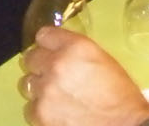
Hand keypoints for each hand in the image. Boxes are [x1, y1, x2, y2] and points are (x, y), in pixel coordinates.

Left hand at [21, 27, 148, 125]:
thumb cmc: (122, 97)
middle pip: (31, 58)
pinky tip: (56, 113)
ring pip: (27, 83)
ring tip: (56, 98)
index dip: (48, 45)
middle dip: (41, 67)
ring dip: (39, 89)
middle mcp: (56, 64)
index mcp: (75, 47)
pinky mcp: (41, 114)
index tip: (51, 52)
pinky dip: (41, 111)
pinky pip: (30, 108)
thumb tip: (58, 49)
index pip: (44, 35)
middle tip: (54, 78)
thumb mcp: (103, 61)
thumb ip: (76, 51)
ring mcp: (46, 90)